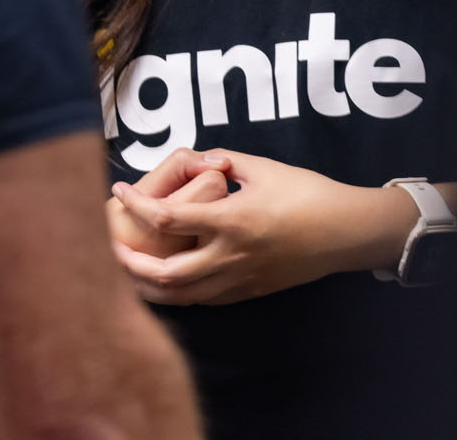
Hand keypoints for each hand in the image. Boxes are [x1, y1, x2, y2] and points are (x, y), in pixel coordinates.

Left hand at [109, 149, 419, 306]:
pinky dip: (182, 292)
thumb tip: (198, 159)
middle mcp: (231, 255)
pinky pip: (207, 298)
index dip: (137, 205)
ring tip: (129, 271)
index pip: (168, 217)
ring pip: (183, 295)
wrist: (347, 232)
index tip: (119, 192)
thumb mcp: (265, 167)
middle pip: (166, 273)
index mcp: (231, 220)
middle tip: (109, 248)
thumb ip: (226, 161)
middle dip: (131, 264)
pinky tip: (170, 279)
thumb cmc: (309, 193)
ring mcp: (242, 279)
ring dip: (150, 285)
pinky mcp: (252, 290)